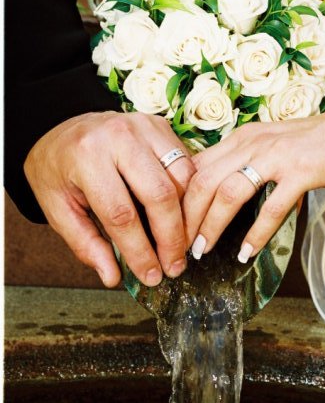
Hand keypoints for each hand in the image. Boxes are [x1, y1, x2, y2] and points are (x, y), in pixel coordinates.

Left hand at [24, 111, 194, 286]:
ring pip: (181, 179)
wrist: (61, 129)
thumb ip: (86, 243)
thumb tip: (113, 277)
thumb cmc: (58, 170)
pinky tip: (180, 218)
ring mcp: (143, 126)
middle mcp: (119, 136)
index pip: (122, 214)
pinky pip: (186, 164)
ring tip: (179, 245)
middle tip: (174, 266)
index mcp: (87, 157)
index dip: (140, 251)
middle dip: (171, 238)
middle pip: (160, 195)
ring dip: (185, 218)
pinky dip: (188, 195)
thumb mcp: (58, 209)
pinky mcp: (160, 125)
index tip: (151, 275)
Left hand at [183, 99, 324, 262]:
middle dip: (185, 218)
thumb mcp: (272, 145)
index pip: (196, 167)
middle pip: (202, 181)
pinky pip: (270, 207)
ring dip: (211, 226)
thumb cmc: (320, 143)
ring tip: (201, 252)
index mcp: (242, 137)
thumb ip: (246, 162)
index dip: (178, 199)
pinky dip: (255, 234)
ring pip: (228, 193)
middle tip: (179, 247)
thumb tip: (221, 192)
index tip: (171, 226)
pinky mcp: (302, 172)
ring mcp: (277, 156)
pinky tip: (245, 253)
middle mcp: (252, 143)